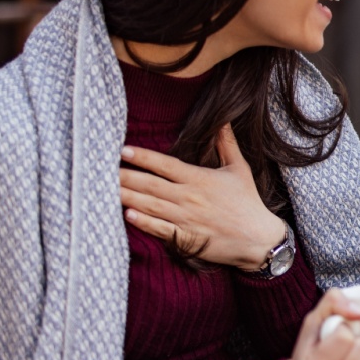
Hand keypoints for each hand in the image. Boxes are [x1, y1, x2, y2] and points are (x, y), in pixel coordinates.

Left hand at [119, 124, 288, 270]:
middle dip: (125, 177)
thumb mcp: (240, 169)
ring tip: (105, 191)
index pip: (165, 165)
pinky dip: (143, 223)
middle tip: (102, 171)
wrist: (258, 238)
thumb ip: (226, 144)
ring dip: (127, 198)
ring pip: (150, 206)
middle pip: (150, 185)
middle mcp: (189, 198)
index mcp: (199, 179)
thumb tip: (223, 120)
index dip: (143, 157)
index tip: (123, 151)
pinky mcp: (186, 238)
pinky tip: (127, 216)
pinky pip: (160, 230)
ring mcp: (186, 219)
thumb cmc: (248, 202)